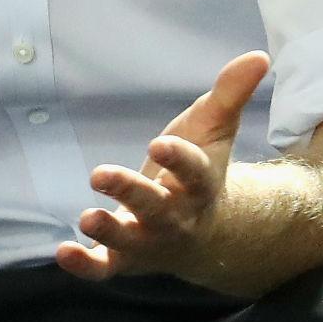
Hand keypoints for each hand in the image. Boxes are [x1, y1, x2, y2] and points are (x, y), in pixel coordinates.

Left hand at [55, 51, 270, 286]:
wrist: (210, 236)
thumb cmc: (201, 171)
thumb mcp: (215, 130)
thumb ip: (231, 94)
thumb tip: (259, 55)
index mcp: (199, 184)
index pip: (192, 171)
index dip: (177, 159)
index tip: (159, 144)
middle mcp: (176, 217)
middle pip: (155, 207)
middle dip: (130, 192)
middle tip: (99, 174)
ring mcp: (150, 241)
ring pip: (130, 241)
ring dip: (107, 231)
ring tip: (85, 217)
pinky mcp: (126, 259)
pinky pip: (106, 267)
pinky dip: (86, 265)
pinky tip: (63, 252)